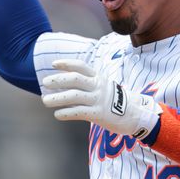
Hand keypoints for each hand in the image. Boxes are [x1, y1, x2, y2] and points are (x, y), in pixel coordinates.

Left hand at [41, 60, 161, 138]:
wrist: (135, 114)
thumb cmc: (114, 100)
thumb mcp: (104, 85)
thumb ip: (88, 83)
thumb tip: (65, 83)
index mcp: (98, 77)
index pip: (81, 66)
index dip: (66, 64)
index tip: (53, 64)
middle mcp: (98, 86)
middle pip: (75, 79)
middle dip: (58, 79)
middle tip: (45, 82)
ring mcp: (99, 100)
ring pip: (74, 96)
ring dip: (57, 98)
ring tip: (45, 100)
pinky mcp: (99, 114)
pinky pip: (79, 112)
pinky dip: (66, 112)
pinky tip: (57, 114)